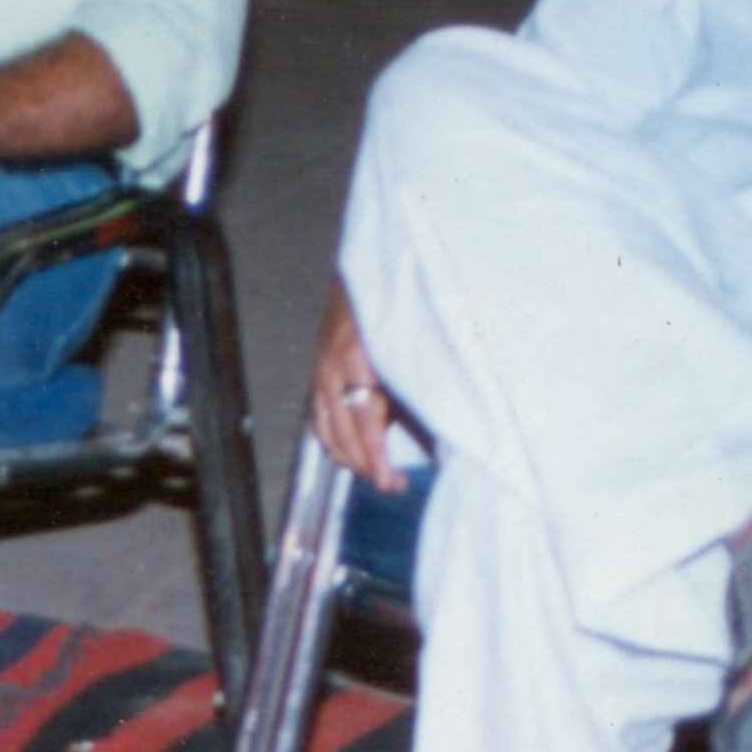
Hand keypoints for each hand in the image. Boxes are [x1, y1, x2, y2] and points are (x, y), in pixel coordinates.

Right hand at [310, 283, 405, 492]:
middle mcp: (332, 367)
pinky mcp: (318, 368)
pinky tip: (349, 450)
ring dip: (347, 455)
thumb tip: (433, 435)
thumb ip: (418, 387)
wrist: (372, 267)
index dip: (376, 459)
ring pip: (325, 427)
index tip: (391, 483)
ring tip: (373, 472)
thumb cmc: (403, 303)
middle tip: (390, 484)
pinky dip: (331, 437)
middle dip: (364, 465)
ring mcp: (320, 368)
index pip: (364, 425)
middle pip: (342, 433)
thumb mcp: (417, 345)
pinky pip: (318, 414)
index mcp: (358, 360)